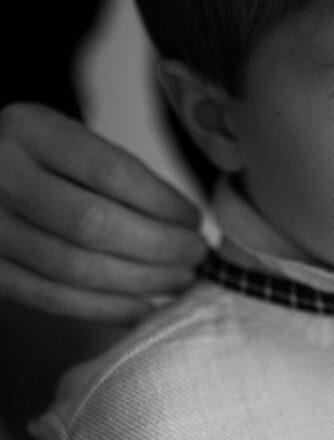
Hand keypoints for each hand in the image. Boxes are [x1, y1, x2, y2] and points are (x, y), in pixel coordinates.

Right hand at [0, 103, 207, 324]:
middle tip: (197, 255)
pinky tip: (145, 309)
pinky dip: (106, 309)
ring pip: (75, 268)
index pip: (111, 171)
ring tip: (181, 281)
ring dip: (141, 282)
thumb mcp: (69, 141)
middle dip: (160, 246)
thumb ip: (116, 173)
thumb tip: (185, 225)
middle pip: (94, 223)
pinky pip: (51, 299)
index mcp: (29, 130)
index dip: (163, 203)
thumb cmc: (40, 160)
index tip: (194, 221)